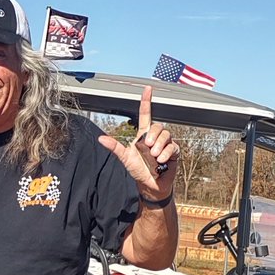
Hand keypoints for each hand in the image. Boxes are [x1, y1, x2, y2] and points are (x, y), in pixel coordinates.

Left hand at [97, 86, 179, 202]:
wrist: (150, 185)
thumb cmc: (138, 170)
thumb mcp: (125, 158)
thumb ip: (115, 147)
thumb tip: (101, 138)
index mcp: (143, 135)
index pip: (146, 114)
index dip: (146, 101)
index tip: (148, 89)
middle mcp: (155, 137)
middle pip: (157, 126)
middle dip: (153, 135)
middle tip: (147, 147)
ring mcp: (165, 144)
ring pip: (165, 135)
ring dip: (159, 145)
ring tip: (154, 156)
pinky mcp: (173, 152)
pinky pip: (172, 146)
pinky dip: (166, 153)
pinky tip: (161, 160)